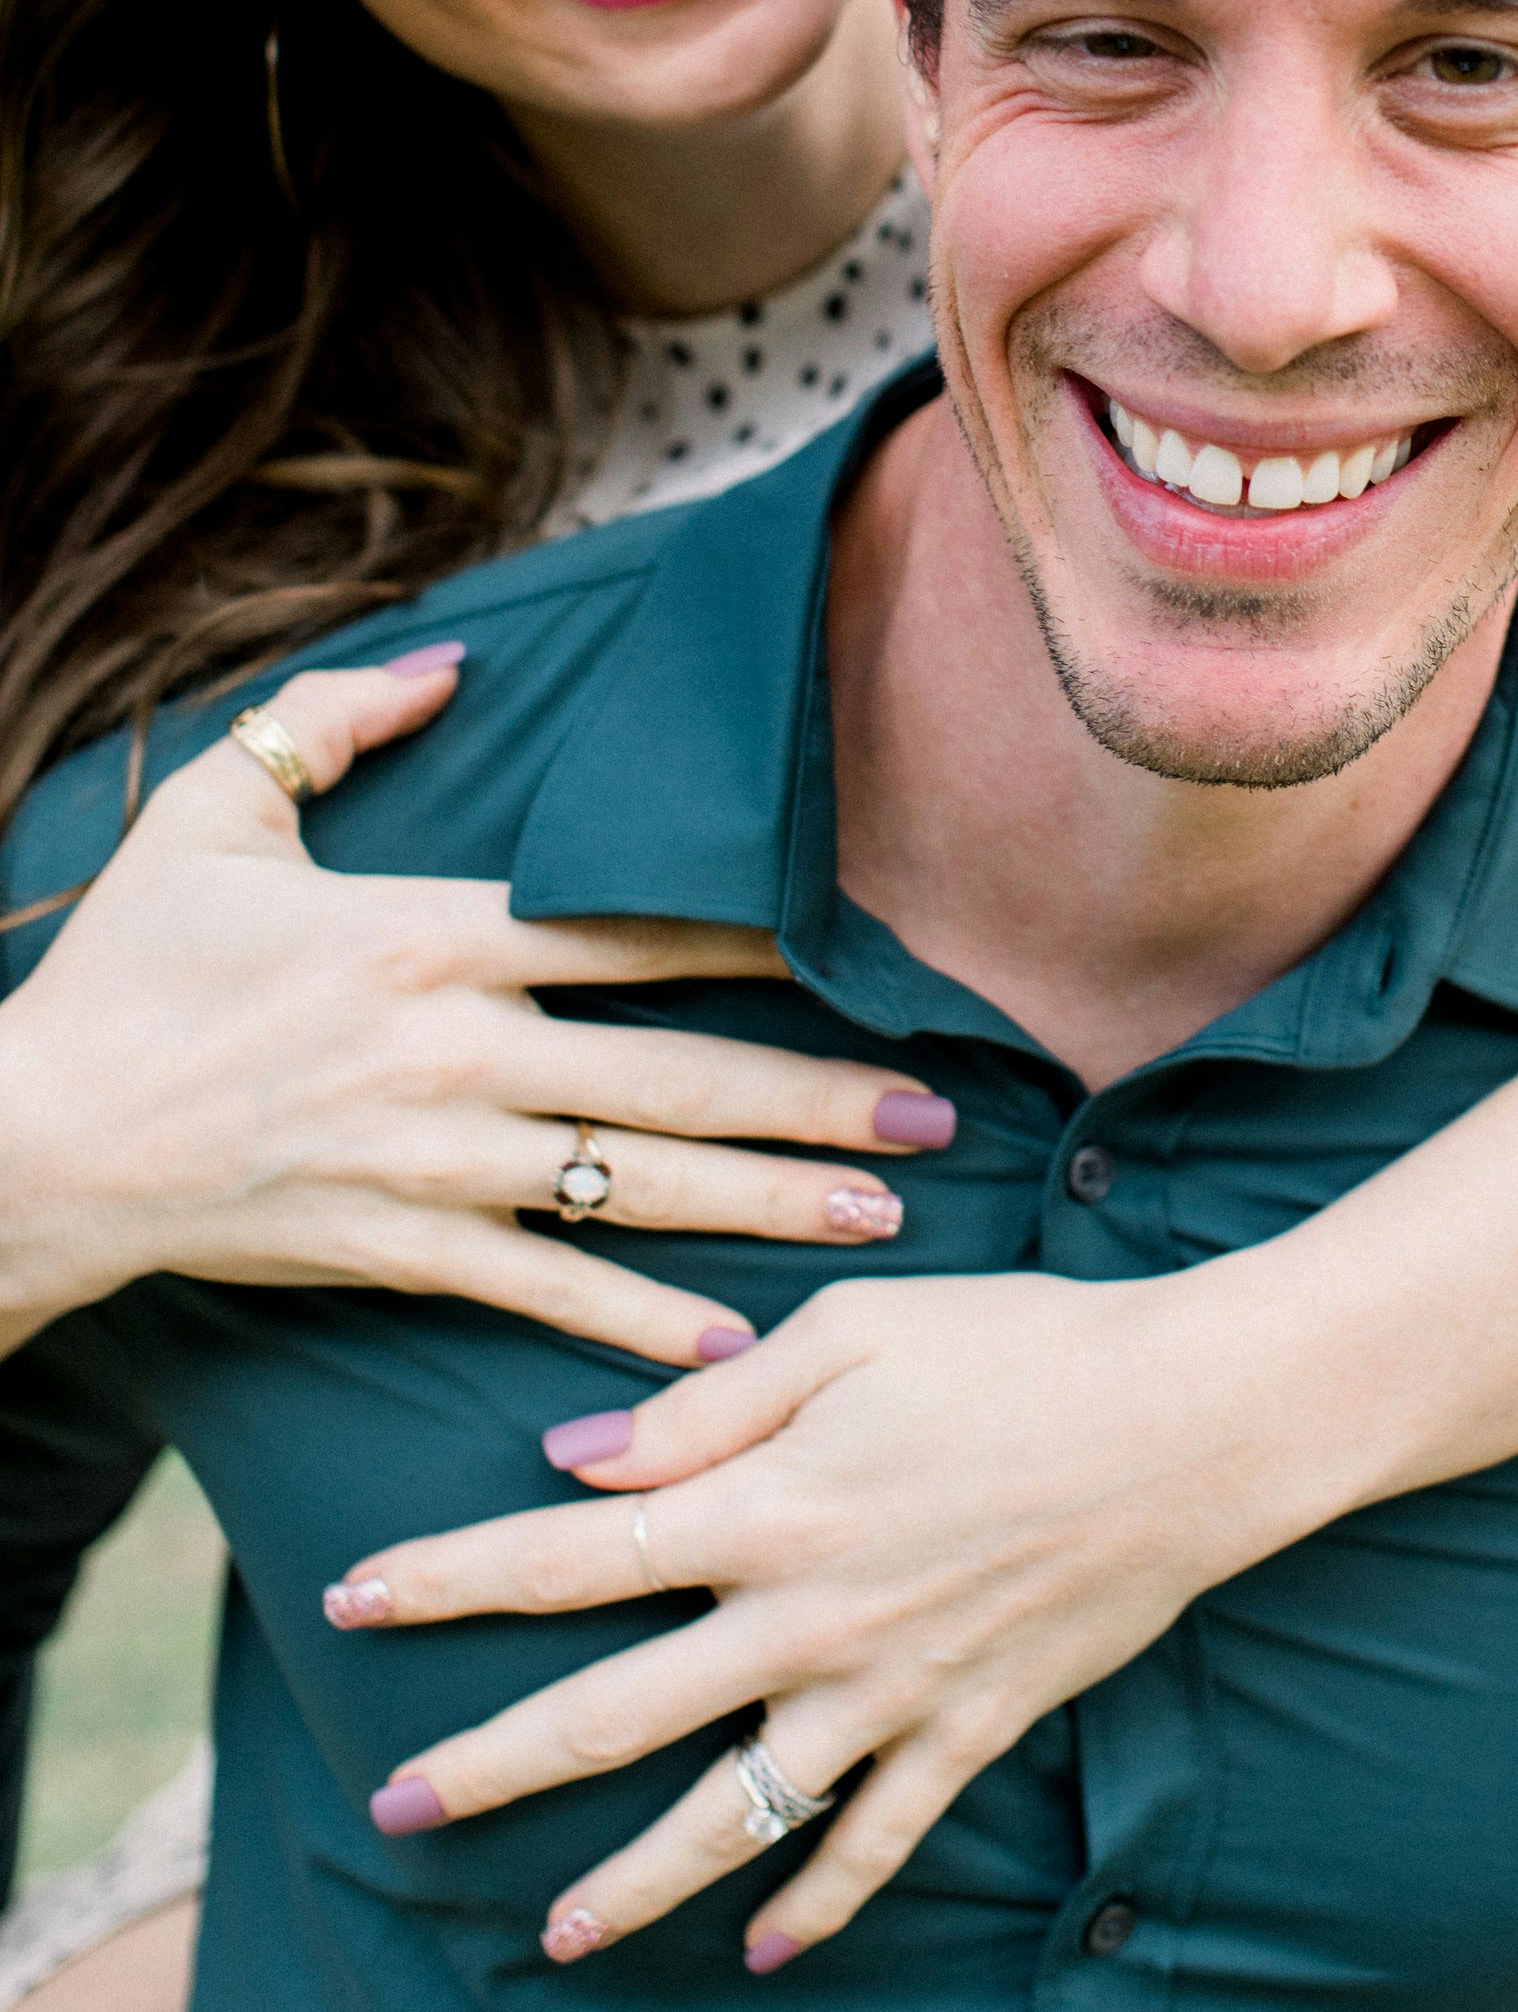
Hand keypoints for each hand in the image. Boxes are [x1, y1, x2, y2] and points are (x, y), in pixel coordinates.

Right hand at [0, 658, 952, 1364]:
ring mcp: (433, 1159)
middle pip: (672, 1070)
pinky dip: (639, 1321)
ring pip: (636, 1185)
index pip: (625, 928)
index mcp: (429, 932)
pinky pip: (545, 1289)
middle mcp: (455, 1048)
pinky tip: (732, 1345)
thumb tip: (453, 666)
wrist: (36, 1140)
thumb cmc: (127, 973)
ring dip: (767, 1203)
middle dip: (813, 1095)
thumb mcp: (218, 816)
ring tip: (882, 1211)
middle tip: (934, 1110)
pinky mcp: (397, 1249)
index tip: (859, 946)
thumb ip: (337, 723)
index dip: (750, 937)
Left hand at [327, 1261, 1326, 1969]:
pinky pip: (874, 1844)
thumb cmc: (1024, 1343)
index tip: (352, 1592)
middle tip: (395, 1804)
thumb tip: (578, 1462)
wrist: (1195, 1419)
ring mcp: (888, 1692)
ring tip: (551, 1936)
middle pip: (615, 1714)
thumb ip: (709, 1405)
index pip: (569, 1555)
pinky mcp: (968, 1728)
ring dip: (630, 1884)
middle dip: (492, 1763)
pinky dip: (814, 1906)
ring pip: (730, 1819)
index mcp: (768, 1505)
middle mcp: (807, 1619)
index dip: (450, 1575)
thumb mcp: (858, 1330)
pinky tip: (760, 1950)